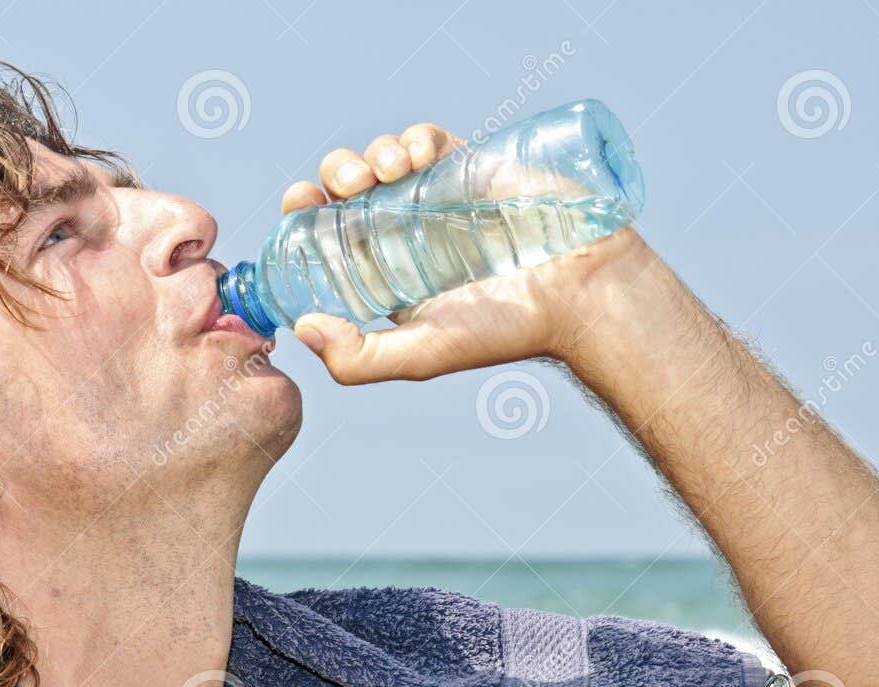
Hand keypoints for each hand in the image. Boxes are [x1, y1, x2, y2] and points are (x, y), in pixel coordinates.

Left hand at [279, 123, 654, 384]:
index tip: (300, 203)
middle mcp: (406, 233)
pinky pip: (427, 138)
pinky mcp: (471, 167)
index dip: (306, 214)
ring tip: (382, 171)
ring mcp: (438, 197)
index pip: (328, 236)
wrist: (578, 292)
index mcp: (386, 273)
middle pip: (347, 189)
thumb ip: (358, 357)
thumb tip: (301, 326)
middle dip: (334, 174)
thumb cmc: (505, 330)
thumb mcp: (421, 355)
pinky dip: (412, 137)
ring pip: (381, 157)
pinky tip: (413, 156)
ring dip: (369, 153)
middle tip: (347, 187)